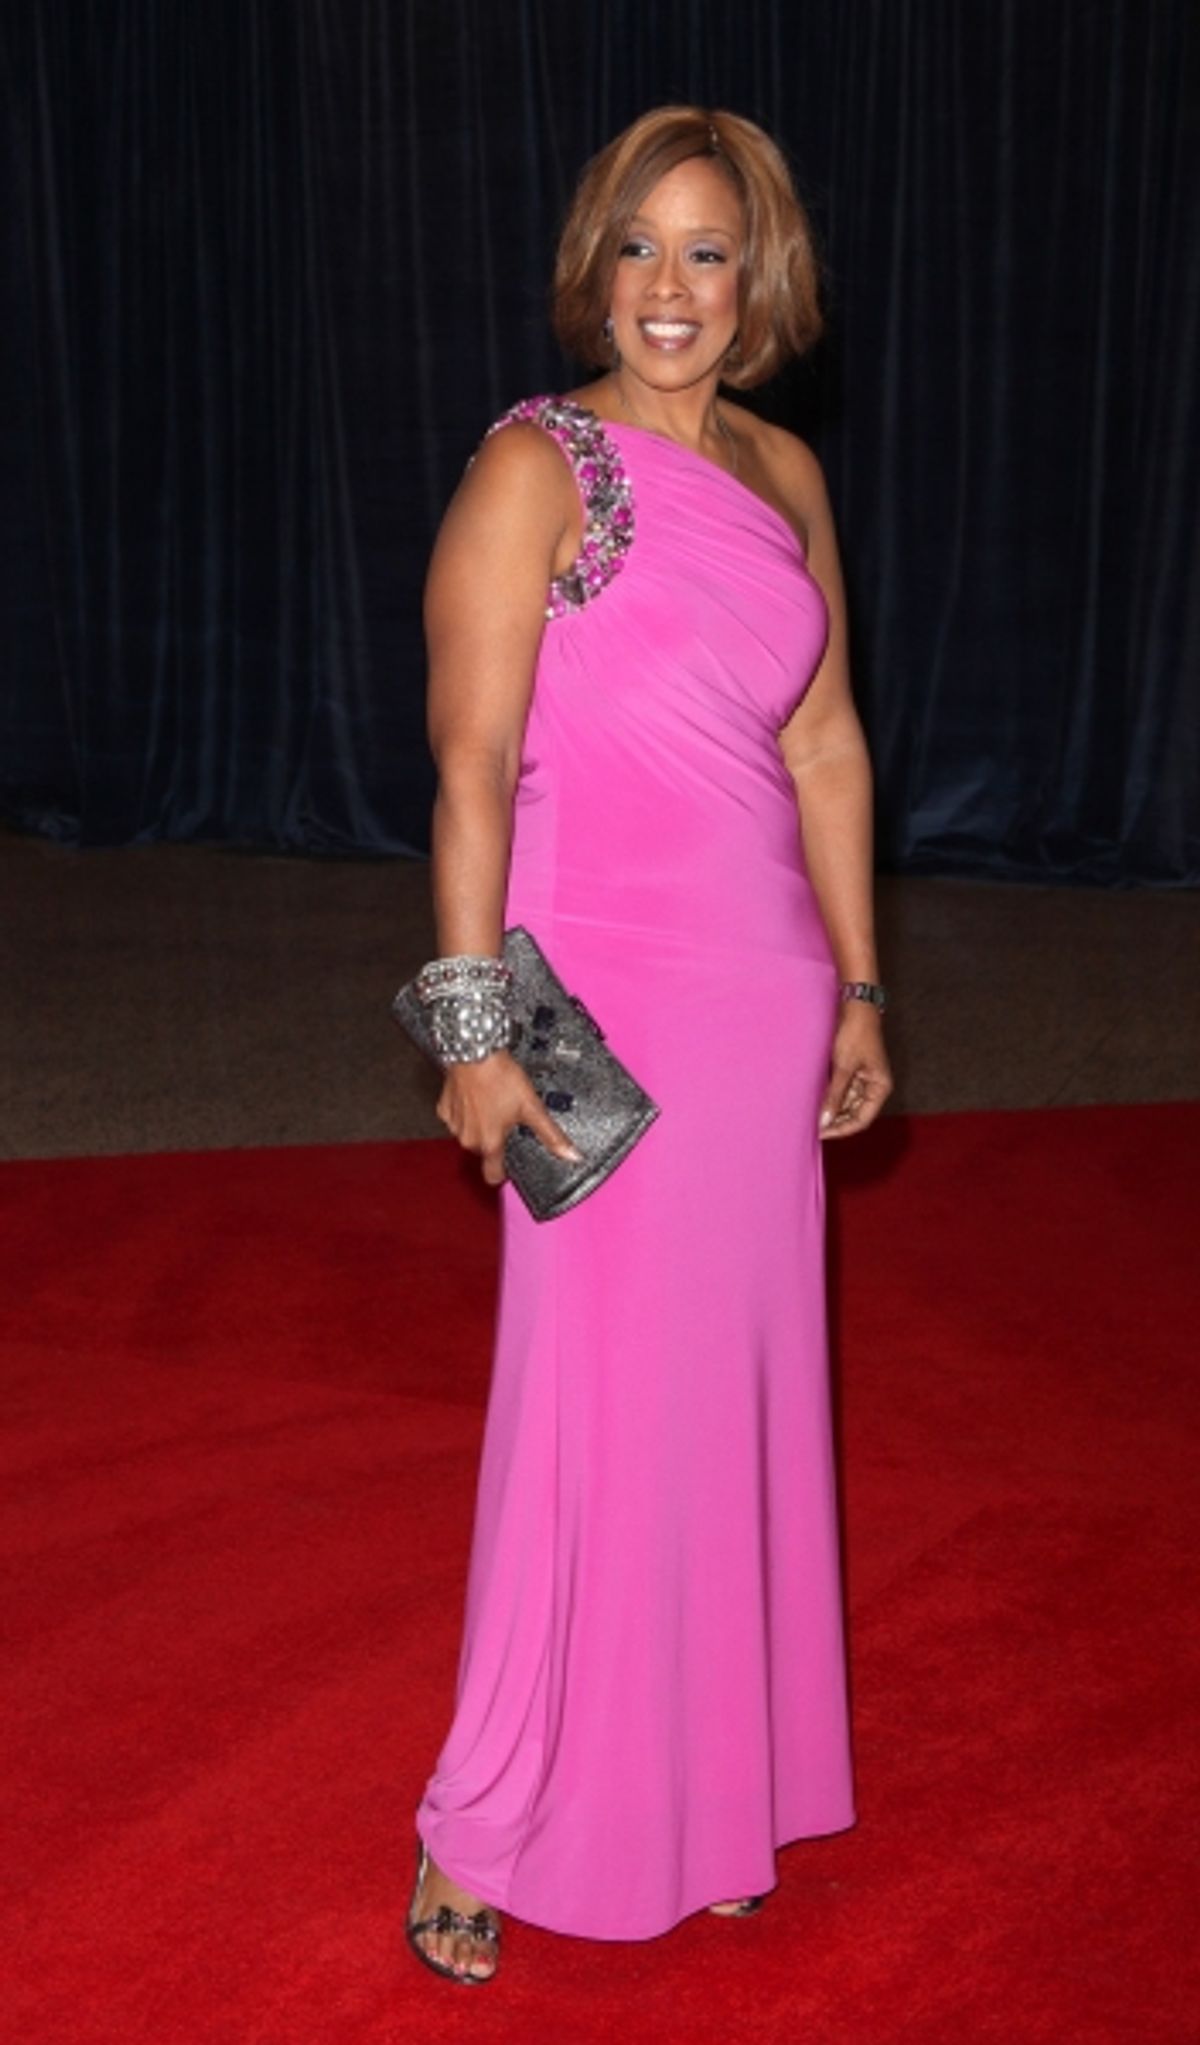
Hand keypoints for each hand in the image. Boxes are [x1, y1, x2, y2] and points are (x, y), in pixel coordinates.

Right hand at [436, 1050, 582, 1185]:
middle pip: (484, 1151)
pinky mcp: (444, 1109)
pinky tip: (478, 1097)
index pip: (492, 1175)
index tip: (509, 1166)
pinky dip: (467, 1111)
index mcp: (490, 1143)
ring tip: (494, 1104)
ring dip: (481, 1125)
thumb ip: (551, 1134)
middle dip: (495, 1139)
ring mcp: (455, 1125)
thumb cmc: (499, 1077)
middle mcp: (469, 1138)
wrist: (474, 1052)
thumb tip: (570, 1154)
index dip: (503, 1173)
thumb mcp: (532, 1107)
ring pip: (470, 1134)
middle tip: (508, 1119)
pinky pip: (457, 1118)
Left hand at [819, 1004, 892, 1139]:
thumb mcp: (844, 1067)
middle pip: (854, 1114)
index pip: (862, 1120)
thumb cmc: (856, 1033)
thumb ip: (835, 1095)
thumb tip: (825, 1121)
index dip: (842, 1129)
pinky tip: (815, 1102)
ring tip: (810, 1116)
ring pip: (846, 1105)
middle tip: (811, 1127)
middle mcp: (874, 1087)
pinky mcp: (852, 1072)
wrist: (855, 1006)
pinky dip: (829, 1098)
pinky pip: (841, 1092)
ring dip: (831, 1110)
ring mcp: (863, 1080)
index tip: (821, 1133)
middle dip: (835, 1121)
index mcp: (880, 1088)